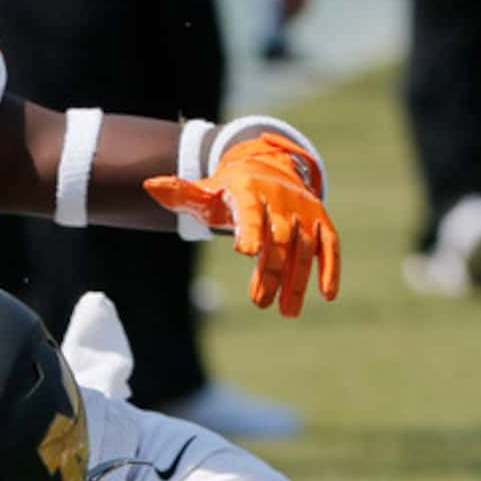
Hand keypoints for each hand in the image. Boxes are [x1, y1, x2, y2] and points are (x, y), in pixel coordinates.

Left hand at [144, 131, 339, 317]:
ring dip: (297, 281)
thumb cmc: (230, 192)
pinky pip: (329, 245)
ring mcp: (304, 211)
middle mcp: (280, 199)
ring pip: (303, 248)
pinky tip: (327, 295)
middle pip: (278, 239)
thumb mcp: (206, 193)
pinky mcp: (321, 222)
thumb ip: (181, 195)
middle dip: (271, 272)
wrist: (268, 168)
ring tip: (286, 312)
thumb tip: (149, 186)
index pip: (250, 212)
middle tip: (260, 303)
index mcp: (249, 192)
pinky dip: (331, 268)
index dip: (249, 229)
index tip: (247, 252)